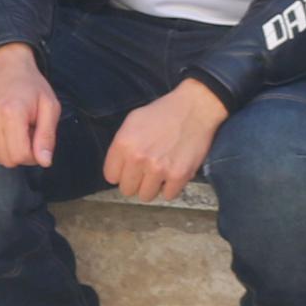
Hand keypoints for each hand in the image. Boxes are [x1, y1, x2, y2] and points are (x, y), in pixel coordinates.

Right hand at [0, 43, 61, 170]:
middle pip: (7, 159)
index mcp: (11, 113)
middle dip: (21, 152)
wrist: (3, 62)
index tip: (37, 138)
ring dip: (9, 146)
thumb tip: (45, 163)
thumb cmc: (31, 84)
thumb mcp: (50, 106)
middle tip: (27, 131)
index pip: (21, 156)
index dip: (34, 154)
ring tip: (15, 126)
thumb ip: (47, 136)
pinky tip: (2, 124)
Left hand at [103, 78, 225, 201]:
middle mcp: (138, 158)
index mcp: (123, 144)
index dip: (120, 172)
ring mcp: (159, 169)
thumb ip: (121, 146)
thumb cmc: (163, 113)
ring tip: (159, 172)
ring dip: (152, 187)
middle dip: (135, 181)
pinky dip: (171, 188)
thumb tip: (117, 169)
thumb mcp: (133, 121)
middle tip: (145, 170)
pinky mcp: (178, 176)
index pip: (111, 176)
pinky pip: (168, 196)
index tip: (129, 168)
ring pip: (146, 196)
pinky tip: (172, 173)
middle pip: (127, 190)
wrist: (194, 108)